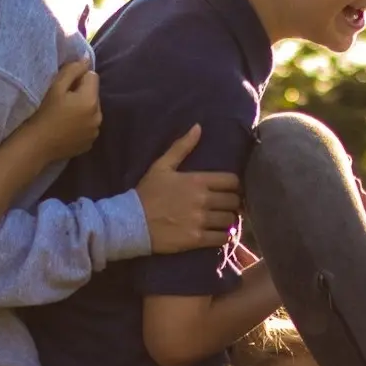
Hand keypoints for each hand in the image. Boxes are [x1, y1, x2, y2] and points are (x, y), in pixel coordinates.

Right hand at [29, 59, 100, 160]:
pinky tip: (66, 128)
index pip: (93, 76)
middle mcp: (99, 116)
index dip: (78, 78)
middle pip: (93, 95)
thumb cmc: (44, 113)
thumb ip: (73, 70)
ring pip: (92, 111)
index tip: (64, 87)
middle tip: (62, 101)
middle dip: (81, 94)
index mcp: (91, 100)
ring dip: (82, 110)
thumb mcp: (56, 87)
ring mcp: (95, 131)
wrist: (37, 145)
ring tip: (64, 115)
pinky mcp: (90, 143)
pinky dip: (81, 125)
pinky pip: (89, 126)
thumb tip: (87, 59)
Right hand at [136, 126, 242, 253]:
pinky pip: (221, 239)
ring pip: (230, 220)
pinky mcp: (196, 239)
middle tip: (227, 206)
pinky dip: (224, 237)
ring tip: (223, 221)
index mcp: (197, 180)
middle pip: (234, 201)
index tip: (230, 190)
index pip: (232, 181)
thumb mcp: (162, 166)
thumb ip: (181, 147)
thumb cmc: (147, 193)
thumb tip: (198, 127)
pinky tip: (219, 235)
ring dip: (229, 221)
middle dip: (233, 204)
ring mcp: (200, 220)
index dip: (234, 186)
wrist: (131, 221)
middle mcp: (202, 200)